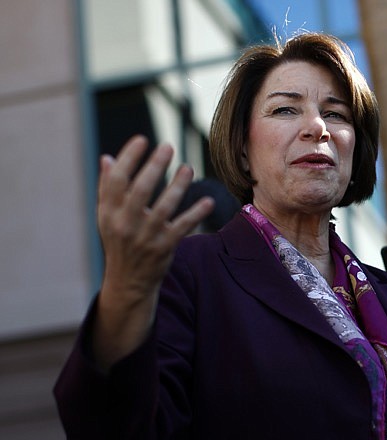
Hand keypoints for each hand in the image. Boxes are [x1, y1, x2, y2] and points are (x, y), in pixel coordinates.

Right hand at [93, 136, 213, 367]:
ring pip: (164, 207)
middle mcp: (125, 224)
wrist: (128, 282)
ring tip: (188, 168)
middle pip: (140, 190)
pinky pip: (183, 227)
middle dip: (154, 166)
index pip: (116, 180)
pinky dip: (196, 214)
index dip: (128, 158)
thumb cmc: (120, 241)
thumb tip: (107, 158)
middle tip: (168, 147)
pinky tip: (209, 201)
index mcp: (108, 213)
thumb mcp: (107, 218)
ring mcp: (145, 237)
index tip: (142, 139)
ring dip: (178, 186)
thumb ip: (107, 188)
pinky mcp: (164, 248)